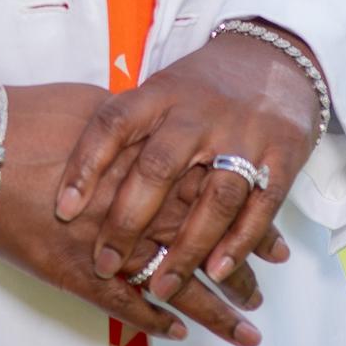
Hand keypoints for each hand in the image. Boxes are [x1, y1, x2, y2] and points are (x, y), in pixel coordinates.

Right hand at [0, 78, 289, 345]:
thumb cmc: (29, 118)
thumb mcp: (98, 108)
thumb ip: (136, 128)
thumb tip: (158, 133)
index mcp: (148, 165)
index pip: (213, 199)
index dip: (246, 221)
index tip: (273, 238)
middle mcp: (139, 207)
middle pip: (203, 243)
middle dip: (240, 268)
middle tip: (269, 285)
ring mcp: (110, 244)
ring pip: (175, 282)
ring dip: (213, 308)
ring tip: (246, 329)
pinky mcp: (76, 271)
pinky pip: (124, 303)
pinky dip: (152, 319)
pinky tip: (177, 332)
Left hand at [51, 27, 322, 321]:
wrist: (276, 58)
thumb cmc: (203, 87)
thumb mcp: (162, 91)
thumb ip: (130, 129)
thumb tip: (73, 173)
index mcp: (161, 93)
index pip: (114, 123)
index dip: (85, 166)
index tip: (63, 210)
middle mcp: (199, 113)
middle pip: (159, 168)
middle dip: (128, 222)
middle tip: (105, 264)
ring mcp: (244, 135)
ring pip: (213, 198)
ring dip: (186, 248)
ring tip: (161, 287)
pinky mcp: (282, 156)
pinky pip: (260, 207)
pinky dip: (239, 243)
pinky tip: (217, 271)